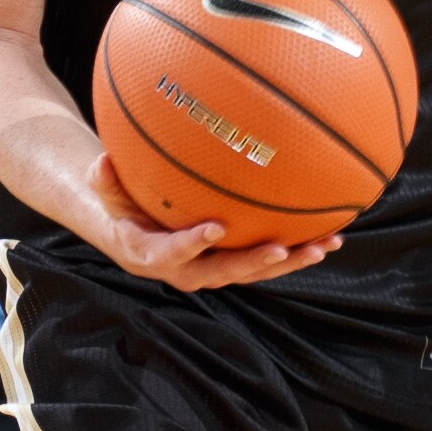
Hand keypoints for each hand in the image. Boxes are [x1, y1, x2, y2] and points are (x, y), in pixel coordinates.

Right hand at [74, 151, 338, 291]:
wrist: (131, 233)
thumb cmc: (119, 205)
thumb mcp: (105, 191)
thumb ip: (104, 179)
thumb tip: (100, 157)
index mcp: (152, 255)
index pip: (172, 254)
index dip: (192, 244)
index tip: (215, 228)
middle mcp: (186, 272)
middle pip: (225, 273)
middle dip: (255, 263)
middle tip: (281, 249)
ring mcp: (213, 271)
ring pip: (254, 272)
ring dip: (290, 261)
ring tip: (324, 246)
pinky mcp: (233, 265)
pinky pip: (265, 261)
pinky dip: (296, 251)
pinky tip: (331, 236)